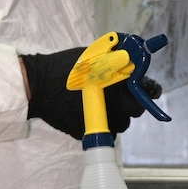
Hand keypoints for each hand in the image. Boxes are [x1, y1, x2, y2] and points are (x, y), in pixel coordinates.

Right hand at [20, 49, 164, 140]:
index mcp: (117, 87)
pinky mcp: (85, 133)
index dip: (149, 91)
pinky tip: (89, 112)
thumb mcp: (93, 55)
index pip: (145, 94)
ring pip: (119, 124)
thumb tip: (132, 56)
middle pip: (134, 112)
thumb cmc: (65, 67)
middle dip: (131, 104)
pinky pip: (101, 131)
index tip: (148, 89)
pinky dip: (100, 124)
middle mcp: (113, 108)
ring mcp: (99, 123)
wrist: (38, 85)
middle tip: (120, 96)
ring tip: (103, 104)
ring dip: (116, 115)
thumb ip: (115, 58)